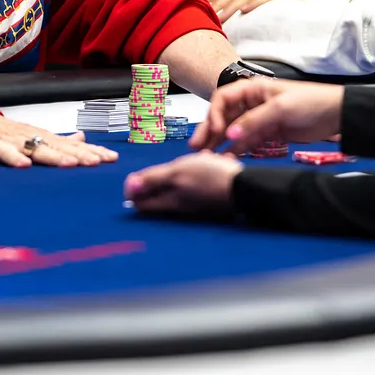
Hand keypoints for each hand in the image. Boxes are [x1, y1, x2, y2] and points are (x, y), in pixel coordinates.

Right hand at [0, 112, 119, 167]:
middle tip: (99, 162)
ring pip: (36, 149)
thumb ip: (59, 140)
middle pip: (60, 147)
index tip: (112, 158)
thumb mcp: (35, 135)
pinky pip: (5, 154)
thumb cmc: (6, 133)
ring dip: (53, 157)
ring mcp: (14, 141)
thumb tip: (83, 138)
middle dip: (80, 155)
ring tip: (70, 164)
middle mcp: (33, 137)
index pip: (73, 145)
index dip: (92, 151)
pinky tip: (24, 166)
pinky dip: (14, 159)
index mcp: (45, 137)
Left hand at [123, 152, 240, 218]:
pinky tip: (205, 166)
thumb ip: (152, 180)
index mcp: (169, 201)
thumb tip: (129, 188)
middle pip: (156, 199)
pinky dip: (193, 180)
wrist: (246, 188)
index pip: (141, 203)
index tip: (135, 178)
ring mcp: (195, 207)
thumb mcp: (177, 172)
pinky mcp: (209, 203)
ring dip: (175, 179)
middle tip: (157, 172)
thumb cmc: (211, 177)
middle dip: (153, 185)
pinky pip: (193, 191)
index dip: (134, 190)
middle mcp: (180, 209)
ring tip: (184, 166)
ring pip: (176, 193)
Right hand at [190, 78, 345, 153]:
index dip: (214, 114)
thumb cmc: (311, 102)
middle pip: (224, 116)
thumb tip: (230, 134)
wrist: (336, 115)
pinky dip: (236, 150)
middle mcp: (252, 103)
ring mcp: (259, 119)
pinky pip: (247, 142)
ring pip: (233, 131)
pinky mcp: (268, 134)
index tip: (215, 130)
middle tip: (196, 147)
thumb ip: (254, 121)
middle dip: (210, 131)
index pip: (223, 99)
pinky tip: (227, 159)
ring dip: (220, 143)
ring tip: (207, 157)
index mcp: (253, 89)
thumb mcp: (280, 108)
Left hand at [208, 0, 310, 22]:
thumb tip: (232, 29)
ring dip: (233, 5)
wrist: (322, 16)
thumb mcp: (269, 20)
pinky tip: (245, 10)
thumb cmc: (295, 22)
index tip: (205, 5)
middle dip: (220, 1)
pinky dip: (256, 2)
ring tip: (221, 17)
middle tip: (207, 14)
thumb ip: (253, 21)